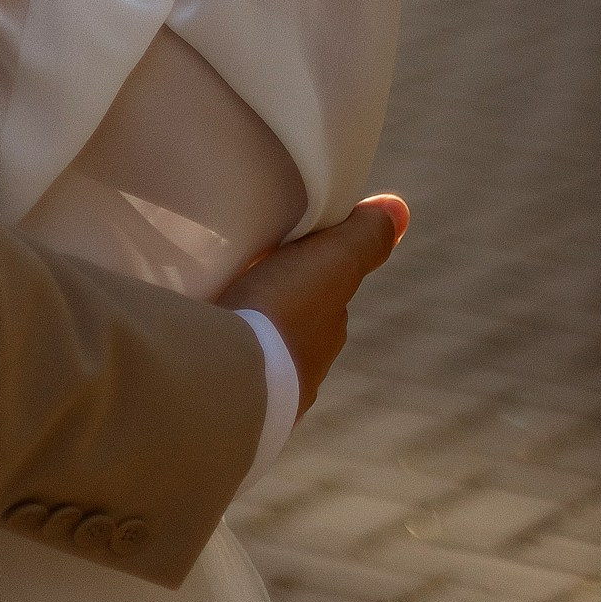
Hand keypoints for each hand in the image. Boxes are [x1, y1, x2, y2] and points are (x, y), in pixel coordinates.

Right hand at [219, 194, 409, 415]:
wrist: (227, 373)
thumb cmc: (285, 313)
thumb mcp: (332, 263)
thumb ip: (363, 239)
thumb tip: (399, 210)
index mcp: (327, 335)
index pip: (326, 296)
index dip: (310, 270)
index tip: (284, 244)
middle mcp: (301, 368)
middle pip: (290, 320)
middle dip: (273, 298)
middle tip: (243, 265)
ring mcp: (262, 387)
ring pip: (255, 343)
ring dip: (241, 323)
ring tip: (214, 295)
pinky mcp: (222, 391)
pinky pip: (222, 358)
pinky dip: (215, 342)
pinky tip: (201, 327)